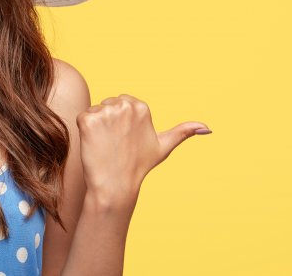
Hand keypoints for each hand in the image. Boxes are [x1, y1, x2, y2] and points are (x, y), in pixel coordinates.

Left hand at [76, 93, 210, 207]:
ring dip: (96, 127)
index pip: (122, 104)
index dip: (121, 124)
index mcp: (141, 106)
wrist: (115, 186)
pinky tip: (94, 145)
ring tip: (106, 146)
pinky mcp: (88, 120)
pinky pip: (82, 118)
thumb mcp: (164, 146)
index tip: (125, 141)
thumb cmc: (139, 166)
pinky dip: (85, 131)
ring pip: (95, 112)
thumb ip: (184, 132)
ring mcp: (106, 112)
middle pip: (107, 105)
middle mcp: (125, 105)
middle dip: (108, 123)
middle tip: (115, 145)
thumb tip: (209, 128)